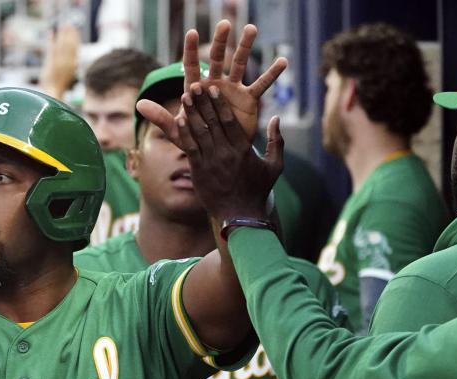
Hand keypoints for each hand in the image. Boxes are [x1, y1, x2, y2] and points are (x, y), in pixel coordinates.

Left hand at [39, 24, 79, 99]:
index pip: (75, 48)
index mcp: (73, 64)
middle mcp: (67, 62)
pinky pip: (51, 49)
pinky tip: (51, 34)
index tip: (75, 29)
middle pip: (69, 44)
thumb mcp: (69, 76)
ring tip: (62, 26)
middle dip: (69, 33)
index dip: (75, 38)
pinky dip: (51, 41)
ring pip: (62, 45)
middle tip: (69, 25)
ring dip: (62, 34)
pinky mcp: (51, 63)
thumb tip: (77, 63)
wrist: (53, 92)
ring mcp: (59, 62)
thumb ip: (72, 67)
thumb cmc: (60, 86)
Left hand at [137, 20, 286, 145]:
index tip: (191, 33)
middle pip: (217, 59)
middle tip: (224, 23)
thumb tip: (138, 104)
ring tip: (253, 28)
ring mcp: (232, 91)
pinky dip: (271, 74)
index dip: (190, 51)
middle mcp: (214, 85)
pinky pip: (261, 85)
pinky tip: (283, 62)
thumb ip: (160, 117)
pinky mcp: (247, 100)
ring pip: (240, 65)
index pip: (191, 67)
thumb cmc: (195, 140)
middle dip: (220, 41)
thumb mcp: (178, 131)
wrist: (217, 154)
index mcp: (196, 90)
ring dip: (246, 47)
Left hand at [177, 84, 282, 223]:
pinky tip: (179, 119)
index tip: (213, 88)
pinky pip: (190, 148)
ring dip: (191, 113)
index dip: (219, 103)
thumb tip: (276, 118)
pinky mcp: (199, 171)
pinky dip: (185, 133)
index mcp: (243, 150)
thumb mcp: (275, 165)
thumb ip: (278, 141)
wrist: (241, 216)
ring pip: (199, 133)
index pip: (228, 121)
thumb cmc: (258, 189)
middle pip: (211, 123)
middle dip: (202, 103)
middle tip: (194, 85)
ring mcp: (210, 163)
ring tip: (185, 96)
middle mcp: (225, 154)